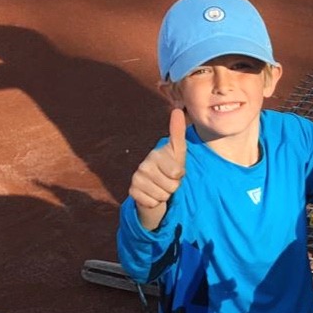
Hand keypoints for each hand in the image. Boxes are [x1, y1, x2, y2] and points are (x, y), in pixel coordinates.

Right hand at [130, 107, 187, 228]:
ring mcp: (136, 179)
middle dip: (173, 186)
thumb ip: (178, 132)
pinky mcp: (132, 192)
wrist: (154, 184)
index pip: (177, 173)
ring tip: (160, 186)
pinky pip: (152, 203)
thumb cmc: (169, 166)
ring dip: (164, 194)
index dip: (180, 175)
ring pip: (162, 196)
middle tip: (167, 180)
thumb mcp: (177, 151)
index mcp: (156, 155)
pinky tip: (151, 194)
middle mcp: (143, 166)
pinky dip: (155, 202)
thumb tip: (178, 109)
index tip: (175, 170)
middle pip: (171, 186)